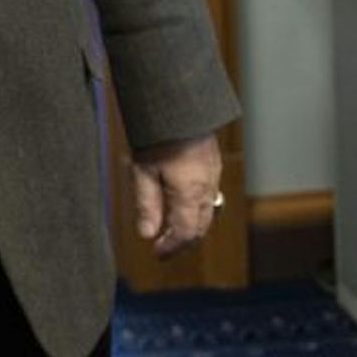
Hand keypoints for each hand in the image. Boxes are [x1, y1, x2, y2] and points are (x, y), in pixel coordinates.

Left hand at [131, 133, 223, 257]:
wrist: (179, 103)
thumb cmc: (158, 135)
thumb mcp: (143, 170)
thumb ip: (146, 205)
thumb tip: (147, 235)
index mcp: (191, 192)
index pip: (186, 232)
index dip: (172, 246)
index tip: (157, 252)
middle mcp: (207, 187)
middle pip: (200, 226)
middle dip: (182, 240)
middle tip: (163, 246)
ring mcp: (213, 175)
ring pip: (207, 212)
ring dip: (190, 225)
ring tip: (169, 228)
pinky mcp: (212, 164)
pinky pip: (209, 196)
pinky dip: (196, 208)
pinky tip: (179, 203)